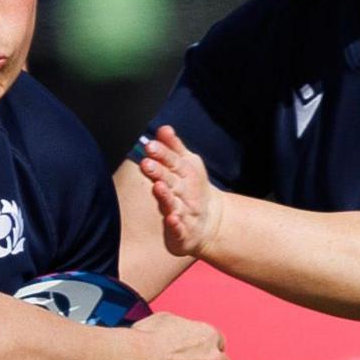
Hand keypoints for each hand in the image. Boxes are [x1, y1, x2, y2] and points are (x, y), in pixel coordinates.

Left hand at [138, 126, 223, 259]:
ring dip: (167, 196)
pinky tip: (171, 220)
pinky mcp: (184, 231)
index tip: (149, 146)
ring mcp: (186, 212)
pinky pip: (180, 228)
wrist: (212, 222)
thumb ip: (173, 148)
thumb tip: (163, 128)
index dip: (162, 154)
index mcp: (185, 173)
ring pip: (175, 203)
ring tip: (158, 187)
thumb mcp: (187, 165)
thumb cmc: (192, 188)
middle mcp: (186, 192)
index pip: (173, 161)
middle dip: (160, 172)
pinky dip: (176, 225)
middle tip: (146, 163)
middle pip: (172, 180)